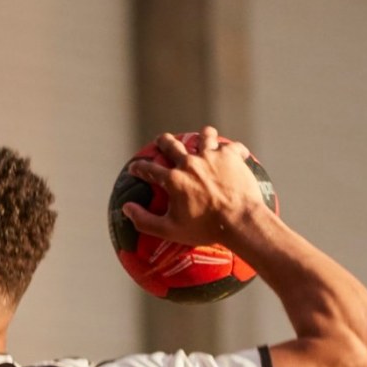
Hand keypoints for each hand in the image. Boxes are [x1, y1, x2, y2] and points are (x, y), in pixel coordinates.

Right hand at [120, 126, 269, 247]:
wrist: (240, 221)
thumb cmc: (205, 229)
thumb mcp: (170, 230)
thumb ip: (144, 220)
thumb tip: (126, 208)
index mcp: (173, 179)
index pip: (149, 169)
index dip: (138, 167)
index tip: (134, 167)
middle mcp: (190, 163)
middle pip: (171, 144)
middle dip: (163, 141)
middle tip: (161, 141)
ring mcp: (212, 156)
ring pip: (204, 136)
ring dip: (202, 136)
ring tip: (203, 136)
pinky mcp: (231, 156)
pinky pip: (232, 146)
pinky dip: (232, 149)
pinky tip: (235, 152)